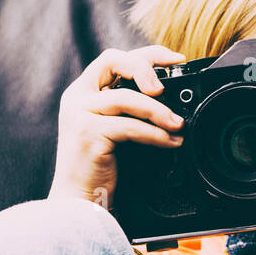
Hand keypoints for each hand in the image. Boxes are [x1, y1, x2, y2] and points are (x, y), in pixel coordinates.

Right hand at [48, 45, 186, 206]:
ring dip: (158, 110)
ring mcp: (79, 115)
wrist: (80, 200)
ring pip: (126, 97)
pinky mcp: (87, 134)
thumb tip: (169, 95)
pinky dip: (154, 134)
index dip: (146, 54)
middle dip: (146, 69)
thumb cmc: (100, 167)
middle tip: (168, 91)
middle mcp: (76, 97)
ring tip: (179, 125)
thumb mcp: (114, 128)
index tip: (174, 59)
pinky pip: (129, 127)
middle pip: (114, 61)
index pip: (114, 57)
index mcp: (83, 91)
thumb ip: (130, 108)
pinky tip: (170, 142)